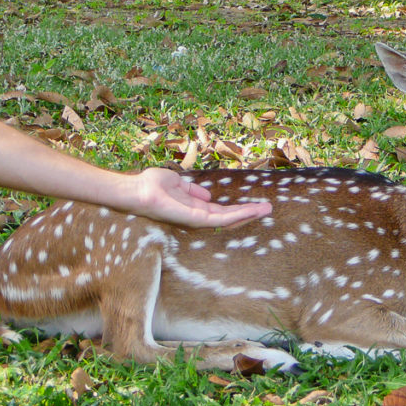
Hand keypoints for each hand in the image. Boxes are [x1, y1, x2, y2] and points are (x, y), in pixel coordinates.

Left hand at [130, 167, 271, 228]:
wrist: (138, 191)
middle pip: (228, 217)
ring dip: (248, 214)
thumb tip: (207, 194)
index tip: (254, 204)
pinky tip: (250, 210)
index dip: (237, 208)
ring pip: (228, 220)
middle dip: (248, 213)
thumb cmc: (151, 186)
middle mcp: (197, 217)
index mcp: (193, 208)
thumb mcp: (177, 184)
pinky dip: (236, 215)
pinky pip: (220, 220)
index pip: (220, 211)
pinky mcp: (195, 220)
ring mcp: (197, 220)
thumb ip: (192, 190)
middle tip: (267, 209)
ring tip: (266, 209)